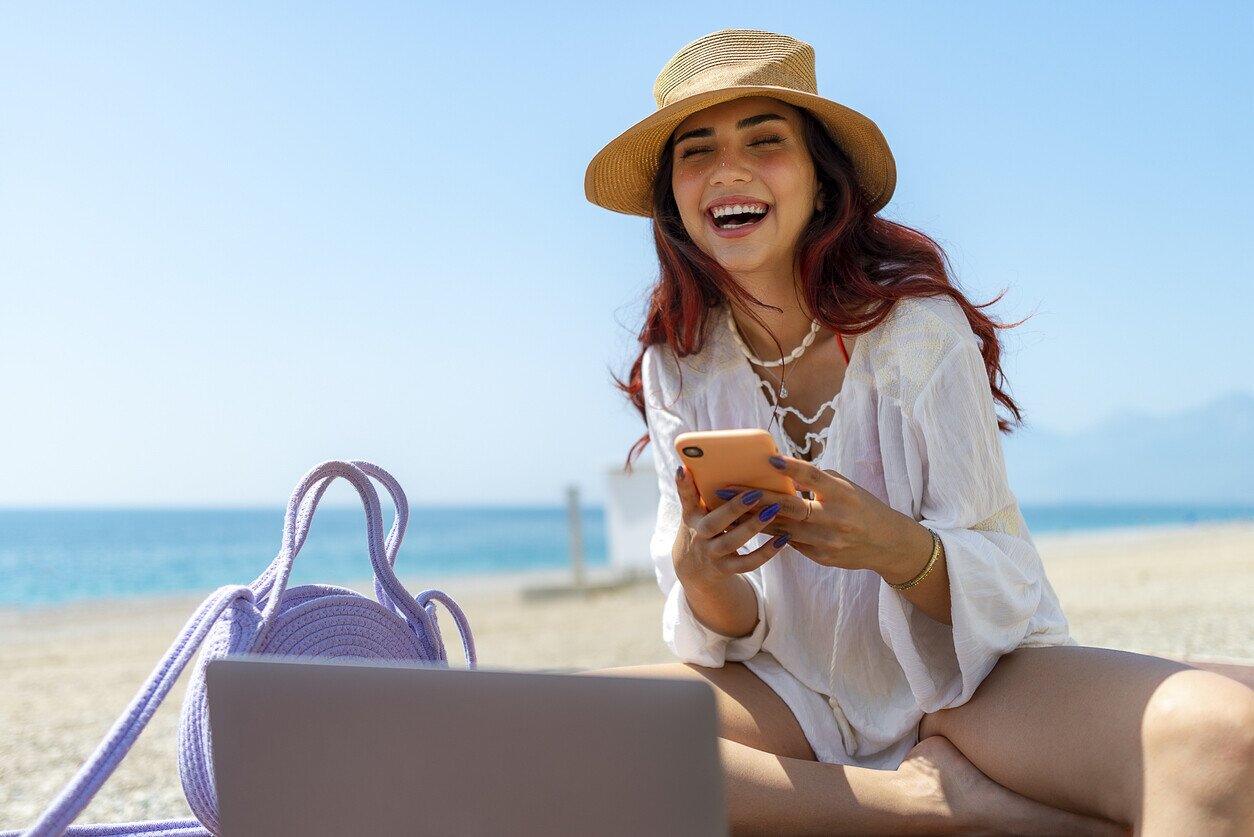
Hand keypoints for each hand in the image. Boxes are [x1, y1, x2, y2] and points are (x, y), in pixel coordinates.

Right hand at [671, 465, 790, 589]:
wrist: (694, 569)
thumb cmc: (702, 527)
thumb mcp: (696, 510)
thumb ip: (702, 490)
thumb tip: (707, 462)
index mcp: (691, 515)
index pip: (686, 497)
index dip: (683, 484)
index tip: (684, 468)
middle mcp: (699, 536)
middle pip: (713, 523)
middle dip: (734, 508)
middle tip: (755, 493)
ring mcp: (711, 554)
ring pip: (732, 543)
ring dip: (753, 527)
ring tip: (773, 510)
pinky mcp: (726, 569)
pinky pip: (747, 563)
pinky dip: (766, 552)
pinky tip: (783, 539)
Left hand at [725, 456, 928, 577]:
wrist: (887, 544)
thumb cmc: (861, 506)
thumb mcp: (844, 487)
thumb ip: (815, 481)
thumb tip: (779, 472)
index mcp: (843, 495)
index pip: (815, 478)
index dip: (793, 469)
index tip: (770, 459)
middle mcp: (835, 519)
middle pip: (789, 507)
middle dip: (754, 499)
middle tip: (724, 490)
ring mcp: (827, 542)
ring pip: (782, 529)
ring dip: (751, 519)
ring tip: (724, 510)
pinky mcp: (821, 557)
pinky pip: (789, 543)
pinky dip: (767, 534)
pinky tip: (744, 528)